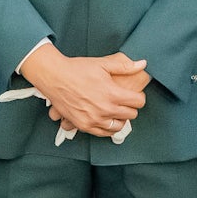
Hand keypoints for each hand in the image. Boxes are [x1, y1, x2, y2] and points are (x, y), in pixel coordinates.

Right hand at [19, 46, 146, 137]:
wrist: (54, 77)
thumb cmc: (77, 69)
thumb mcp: (103, 64)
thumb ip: (124, 66)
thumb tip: (142, 64)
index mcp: (112, 94)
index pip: (138, 102)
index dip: (139, 97)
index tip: (135, 95)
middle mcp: (105, 109)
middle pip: (131, 115)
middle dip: (131, 108)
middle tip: (126, 101)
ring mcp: (94, 120)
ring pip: (118, 127)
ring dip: (120, 119)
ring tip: (116, 111)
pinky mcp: (83, 126)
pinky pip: (103, 133)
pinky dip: (107, 128)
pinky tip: (106, 120)